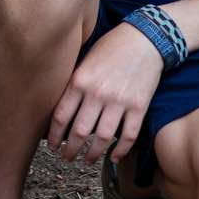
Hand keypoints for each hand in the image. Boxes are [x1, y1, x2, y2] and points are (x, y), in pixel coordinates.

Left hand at [46, 23, 163, 164]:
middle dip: (70, 150)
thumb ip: (74, 83)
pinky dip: (121, 151)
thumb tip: (61, 109)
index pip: (61, 116)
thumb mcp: (85, 60)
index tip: (53, 145)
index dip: (54, 136)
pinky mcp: (139, 106)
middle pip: (80, 132)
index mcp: (80, 81)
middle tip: (67, 157)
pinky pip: (128, 136)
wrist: (145, 39)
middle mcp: (98, 93)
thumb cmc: (111, 47)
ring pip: (103, 138)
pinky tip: (113, 157)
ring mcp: (120, 101)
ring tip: (87, 160)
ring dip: (93, 154)